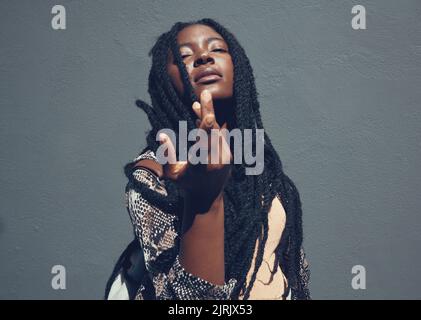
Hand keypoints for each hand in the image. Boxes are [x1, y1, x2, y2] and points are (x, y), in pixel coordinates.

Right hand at [158, 89, 232, 214]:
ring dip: (207, 116)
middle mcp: (216, 160)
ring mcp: (225, 157)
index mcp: (201, 165)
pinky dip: (212, 125)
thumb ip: (166, 155)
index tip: (209, 116)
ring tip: (196, 103)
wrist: (207, 197)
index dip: (207, 129)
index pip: (205, 144)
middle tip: (206, 93)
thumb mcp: (172, 174)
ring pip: (217, 131)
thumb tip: (161, 136)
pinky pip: (220, 135)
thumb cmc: (185, 184)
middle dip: (208, 112)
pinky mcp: (228, 154)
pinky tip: (203, 115)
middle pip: (213, 131)